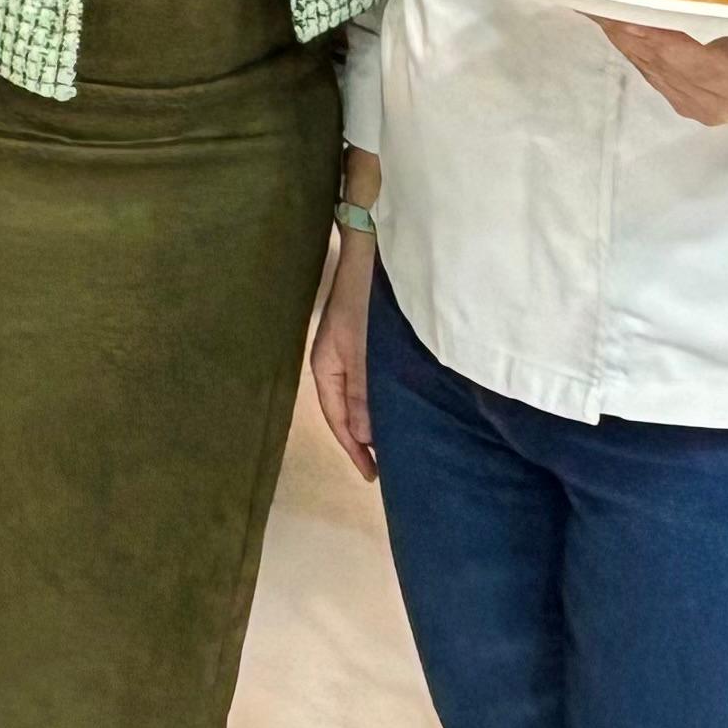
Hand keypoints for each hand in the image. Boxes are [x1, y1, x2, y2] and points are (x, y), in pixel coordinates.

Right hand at [308, 232, 378, 483]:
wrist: (374, 252)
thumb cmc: (366, 301)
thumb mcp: (365, 349)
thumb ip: (363, 393)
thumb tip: (363, 436)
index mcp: (326, 365)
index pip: (336, 419)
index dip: (354, 449)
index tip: (374, 476)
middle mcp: (335, 360)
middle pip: (346, 410)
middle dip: (364, 438)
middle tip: (389, 466)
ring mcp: (351, 348)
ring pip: (361, 395)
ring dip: (376, 418)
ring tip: (397, 441)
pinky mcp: (367, 339)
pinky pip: (372, 380)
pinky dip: (383, 398)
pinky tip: (401, 404)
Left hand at [595, 18, 727, 126]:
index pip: (697, 64)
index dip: (663, 39)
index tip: (633, 11)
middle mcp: (715, 102)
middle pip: (659, 59)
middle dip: (627, 23)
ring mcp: (693, 100)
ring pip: (644, 59)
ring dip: (618, 25)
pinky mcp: (678, 91)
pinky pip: (643, 59)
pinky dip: (625, 30)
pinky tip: (605, 4)